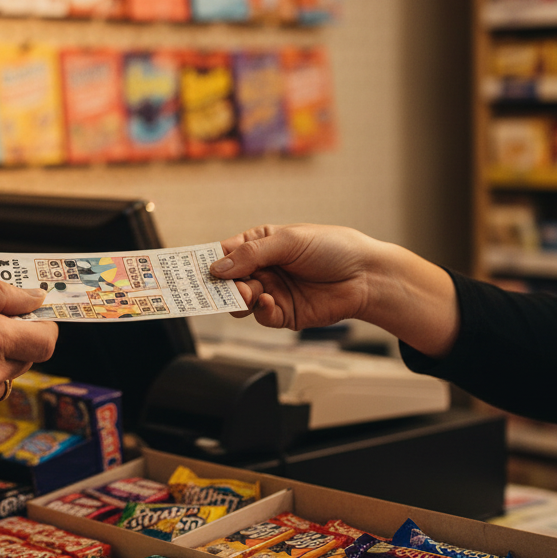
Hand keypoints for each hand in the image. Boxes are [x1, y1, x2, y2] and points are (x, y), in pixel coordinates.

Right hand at [210, 224, 377, 330]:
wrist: (366, 276)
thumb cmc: (332, 247)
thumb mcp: (289, 241)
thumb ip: (252, 254)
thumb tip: (217, 267)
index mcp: (259, 244)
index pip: (225, 253)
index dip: (209, 261)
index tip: (190, 270)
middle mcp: (262, 269)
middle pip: (227, 281)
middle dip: (221, 284)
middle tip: (221, 286)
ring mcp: (271, 292)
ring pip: (239, 302)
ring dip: (238, 298)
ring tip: (247, 293)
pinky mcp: (284, 314)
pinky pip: (261, 316)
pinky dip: (259, 310)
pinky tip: (267, 300)